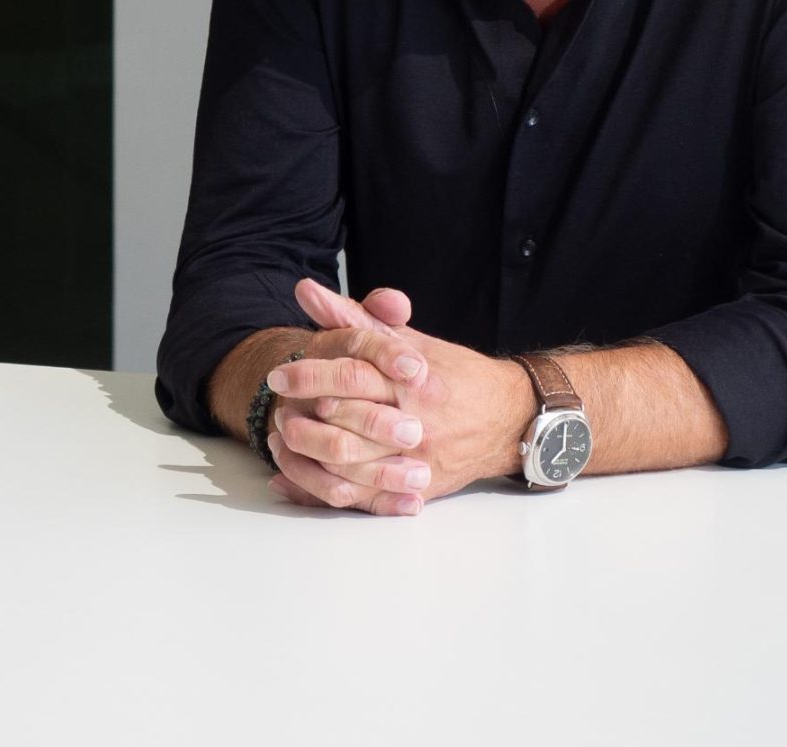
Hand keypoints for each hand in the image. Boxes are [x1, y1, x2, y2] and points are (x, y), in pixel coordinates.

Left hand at [266, 280, 535, 512]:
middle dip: (304, 416)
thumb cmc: (453, 374)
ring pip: (353, 464)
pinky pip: (367, 495)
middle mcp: (415, 421)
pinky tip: (300, 476)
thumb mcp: (407, 340)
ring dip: (310, 456)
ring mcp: (417, 459)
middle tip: (277, 409)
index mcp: (411, 380)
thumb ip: (354, 318)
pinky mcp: (419, 487)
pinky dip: (328, 489)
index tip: (279, 373)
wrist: (509, 419)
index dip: (310, 374)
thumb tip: (305, 291)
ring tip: (284, 440)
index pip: (352, 375)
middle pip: (347, 422)